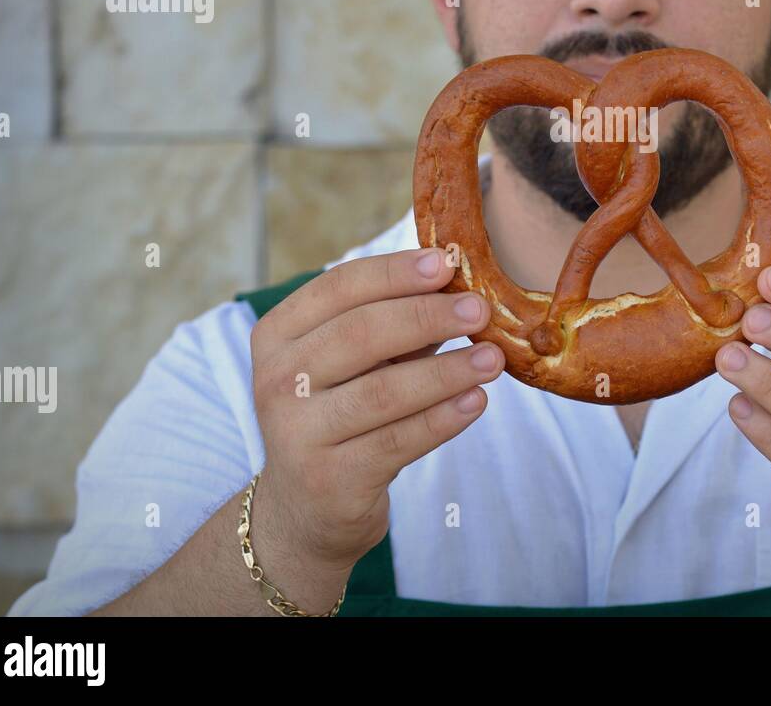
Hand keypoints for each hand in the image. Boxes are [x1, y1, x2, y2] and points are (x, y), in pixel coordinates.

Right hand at [249, 247, 502, 575]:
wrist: (307, 508)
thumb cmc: (343, 410)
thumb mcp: (356, 361)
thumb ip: (396, 321)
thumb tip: (459, 282)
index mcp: (278, 335)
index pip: (338, 288)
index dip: (395, 273)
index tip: (447, 262)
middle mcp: (277, 381)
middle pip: (360, 334)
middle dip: (427, 316)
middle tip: (480, 310)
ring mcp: (297, 433)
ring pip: (382, 391)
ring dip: (446, 372)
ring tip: (493, 359)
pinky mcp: (330, 479)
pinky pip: (397, 441)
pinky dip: (442, 419)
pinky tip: (476, 401)